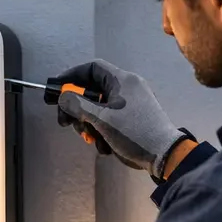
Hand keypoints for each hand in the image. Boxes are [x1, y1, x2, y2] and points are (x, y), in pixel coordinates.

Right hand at [52, 60, 188, 177]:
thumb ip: (78, 105)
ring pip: (97, 108)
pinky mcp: (131, 119)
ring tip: (90, 138)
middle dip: (77, 109)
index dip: (71, 75)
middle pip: (92, 91)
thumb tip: (62, 97)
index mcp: (122, 81)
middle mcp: (126, 88)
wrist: (163, 154)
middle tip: (66, 123)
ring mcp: (130, 104)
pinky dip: (101, 131)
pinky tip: (104, 145)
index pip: (92, 68)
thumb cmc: (133, 131)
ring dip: (88, 124)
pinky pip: (108, 119)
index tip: (57, 89)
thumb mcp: (102, 118)